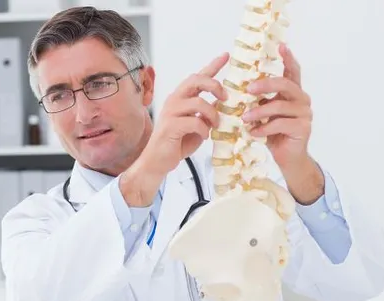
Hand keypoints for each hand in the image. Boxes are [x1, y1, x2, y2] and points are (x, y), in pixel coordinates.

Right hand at [122, 53, 228, 205]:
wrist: (157, 162)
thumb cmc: (176, 144)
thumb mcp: (197, 126)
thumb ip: (206, 113)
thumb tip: (222, 103)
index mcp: (180, 98)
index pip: (197, 77)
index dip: (213, 65)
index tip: (226, 55)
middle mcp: (174, 101)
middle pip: (196, 80)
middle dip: (215, 85)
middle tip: (225, 97)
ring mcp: (171, 112)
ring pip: (199, 102)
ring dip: (213, 114)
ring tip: (216, 126)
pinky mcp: (171, 126)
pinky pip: (195, 121)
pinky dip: (204, 129)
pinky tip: (204, 136)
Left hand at [242, 44, 322, 202]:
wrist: (288, 158)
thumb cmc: (274, 134)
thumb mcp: (264, 114)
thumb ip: (259, 101)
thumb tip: (240, 89)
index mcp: (293, 93)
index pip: (292, 71)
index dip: (288, 58)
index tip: (281, 45)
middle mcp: (302, 99)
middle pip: (285, 84)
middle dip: (265, 85)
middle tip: (247, 89)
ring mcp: (305, 114)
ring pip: (280, 106)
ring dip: (259, 112)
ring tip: (244, 118)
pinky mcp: (303, 128)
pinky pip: (280, 124)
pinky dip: (264, 128)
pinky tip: (253, 133)